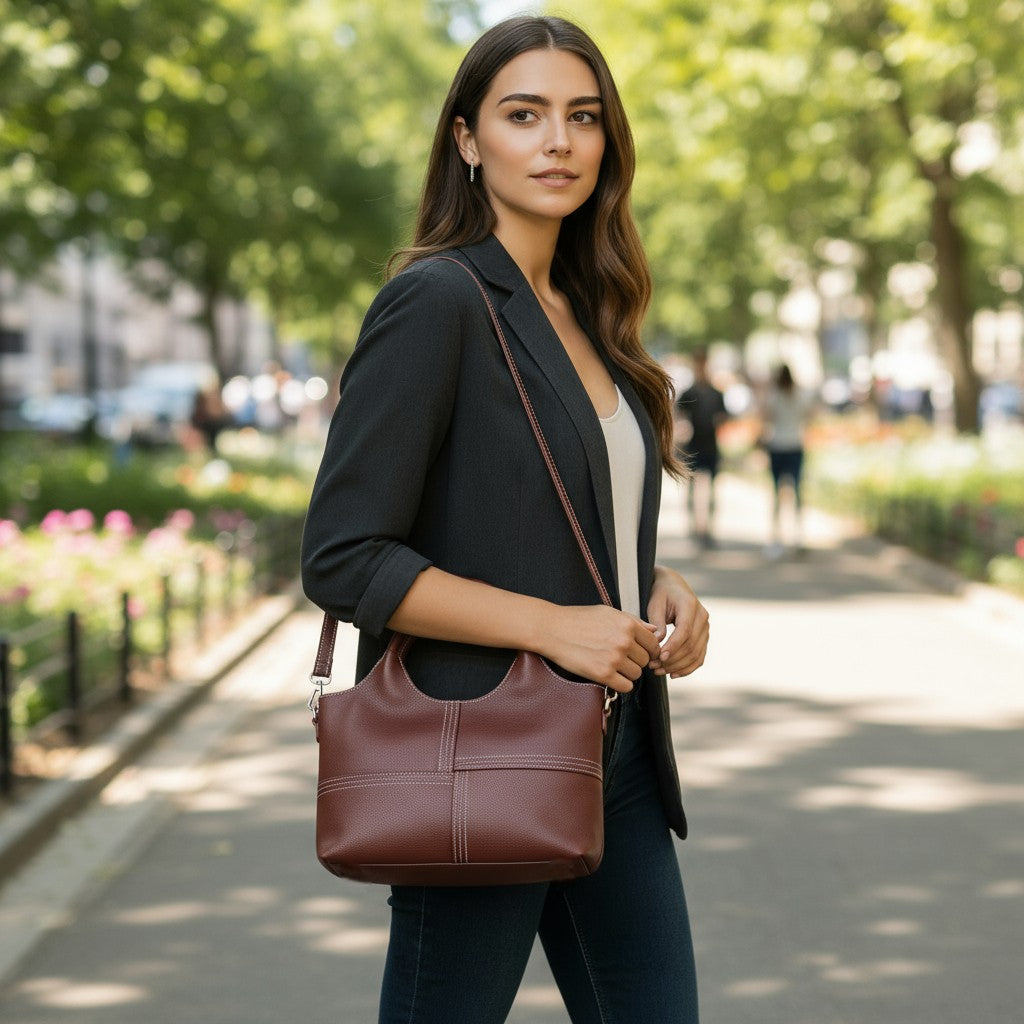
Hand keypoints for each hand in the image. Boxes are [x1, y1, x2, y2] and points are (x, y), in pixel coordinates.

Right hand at [538, 604, 662, 692]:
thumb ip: (633, 621)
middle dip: (635, 661)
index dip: (647, 649)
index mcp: (628, 624)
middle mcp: (624, 641)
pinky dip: (619, 684)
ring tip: (611, 665)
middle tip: (618, 657)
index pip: (653, 644)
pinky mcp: (603, 674)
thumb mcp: (607, 612)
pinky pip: (625, 686)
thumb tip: (655, 631)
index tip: (637, 652)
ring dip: (626, 672)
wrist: (552, 629)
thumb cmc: (578, 619)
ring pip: (636, 674)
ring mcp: (614, 658)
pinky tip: (609, 675)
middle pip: (645, 660)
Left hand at [646, 566, 708, 677]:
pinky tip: (673, 674)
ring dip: (678, 666)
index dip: (673, 647)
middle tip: (653, 667)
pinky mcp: (704, 637)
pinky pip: (699, 656)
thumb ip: (657, 623)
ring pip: (696, 654)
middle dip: (672, 659)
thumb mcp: (654, 604)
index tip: (659, 657)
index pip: (685, 631)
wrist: (672, 586)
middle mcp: (702, 617)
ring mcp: (705, 628)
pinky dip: (688, 668)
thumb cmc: (660, 593)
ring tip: (659, 671)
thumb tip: (657, 644)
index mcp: (690, 606)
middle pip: (691, 645)